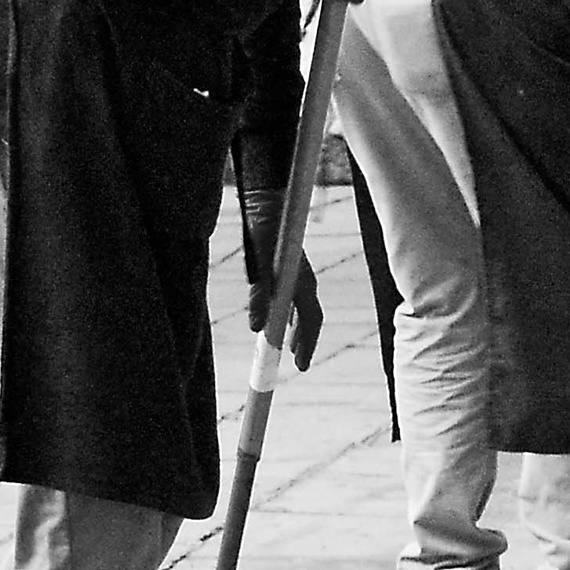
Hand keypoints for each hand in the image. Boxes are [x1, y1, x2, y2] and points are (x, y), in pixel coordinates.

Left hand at [242, 220, 323, 368]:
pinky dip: (290, 315)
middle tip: (297, 362)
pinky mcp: (289, 269)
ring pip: (302, 309)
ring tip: (290, 346)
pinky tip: (281, 319)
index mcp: (303, 284)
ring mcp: (299, 276)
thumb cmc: (264, 233)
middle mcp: (305, 282)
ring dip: (296, 330)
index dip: (307, 345)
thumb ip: (259, 297)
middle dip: (304, 342)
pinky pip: (294, 299)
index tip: (301, 366)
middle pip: (310, 319)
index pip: (312, 321)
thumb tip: (257, 329)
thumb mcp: (259, 266)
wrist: (268, 203)